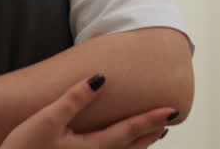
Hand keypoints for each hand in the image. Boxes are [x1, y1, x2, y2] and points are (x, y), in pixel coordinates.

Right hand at [0, 75, 174, 148]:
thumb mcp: (47, 119)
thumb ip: (75, 99)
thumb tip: (101, 79)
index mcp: (91, 148)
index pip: (129, 131)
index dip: (151, 119)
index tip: (172, 109)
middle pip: (130, 147)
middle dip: (149, 132)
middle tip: (167, 118)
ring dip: (137, 142)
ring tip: (149, 132)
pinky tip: (112, 144)